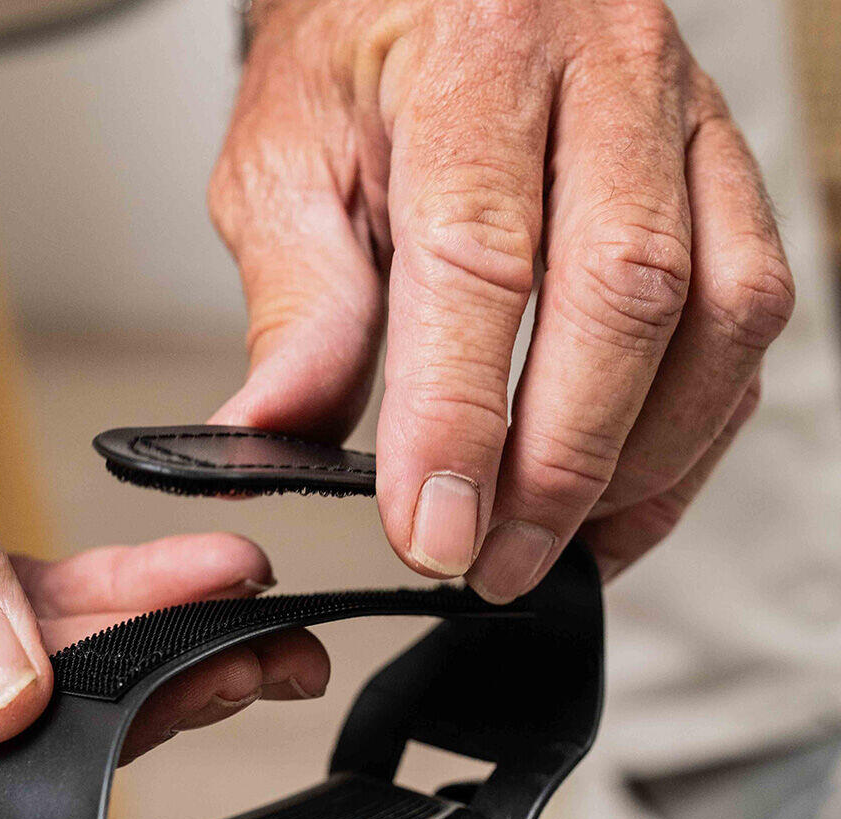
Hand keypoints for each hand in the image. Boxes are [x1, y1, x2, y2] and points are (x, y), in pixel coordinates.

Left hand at [210, 0, 792, 597]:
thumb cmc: (357, 61)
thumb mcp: (287, 165)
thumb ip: (296, 305)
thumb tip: (272, 436)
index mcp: (477, 54)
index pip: (478, 258)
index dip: (459, 417)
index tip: (432, 533)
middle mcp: (607, 72)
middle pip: (626, 293)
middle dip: (560, 464)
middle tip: (490, 563)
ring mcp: (687, 124)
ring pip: (720, 315)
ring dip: (639, 462)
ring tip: (551, 549)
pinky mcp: (724, 180)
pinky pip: (747, 323)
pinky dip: (688, 437)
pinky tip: (617, 502)